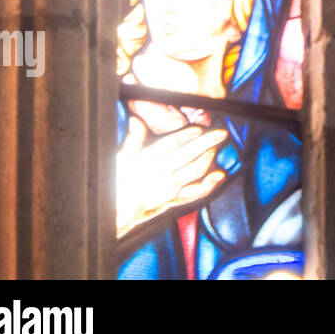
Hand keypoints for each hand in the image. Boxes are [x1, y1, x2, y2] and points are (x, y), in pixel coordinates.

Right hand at [116, 115, 227, 235]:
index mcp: (149, 158)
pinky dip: (210, 184)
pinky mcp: (172, 200)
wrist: (113, 212)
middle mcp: (162, 170)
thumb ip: (132, 139)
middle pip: (190, 152)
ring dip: (209, 157)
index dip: (189, 134)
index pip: (174, 141)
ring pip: (196, 168)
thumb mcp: (120, 158)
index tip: (199, 128)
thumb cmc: (114, 185)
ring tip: (217, 148)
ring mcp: (169, 185)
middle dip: (208, 141)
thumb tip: (136, 121)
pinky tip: (220, 175)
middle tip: (221, 133)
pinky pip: (194, 192)